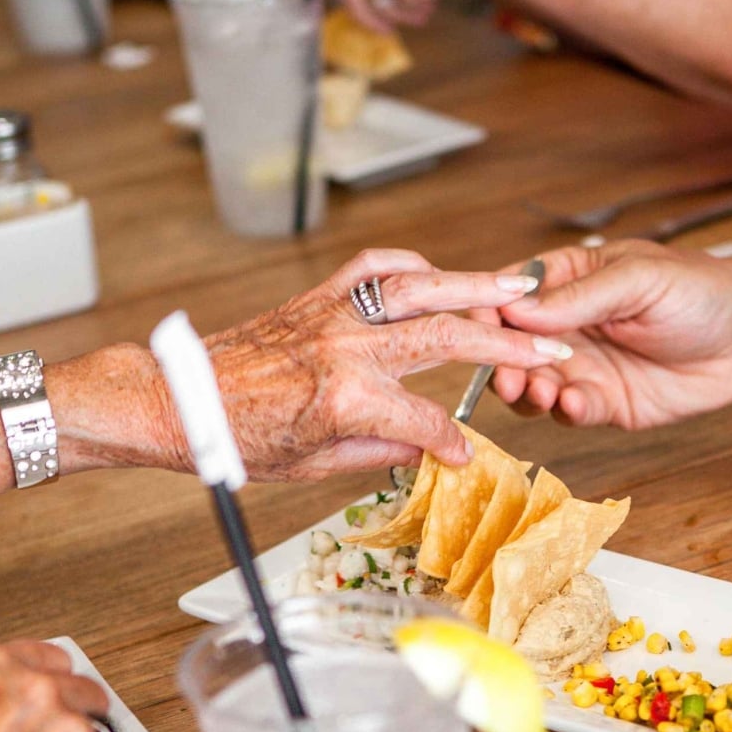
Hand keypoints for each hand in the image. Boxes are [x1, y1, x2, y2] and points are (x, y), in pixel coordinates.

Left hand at [191, 248, 569, 480]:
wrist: (183, 398)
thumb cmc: (239, 439)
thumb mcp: (316, 465)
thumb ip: (382, 452)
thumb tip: (428, 450)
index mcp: (349, 399)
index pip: (429, 419)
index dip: (453, 442)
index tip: (462, 455)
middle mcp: (348, 348)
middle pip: (448, 338)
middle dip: (508, 345)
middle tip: (549, 349)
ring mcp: (334, 313)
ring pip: (422, 288)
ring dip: (477, 287)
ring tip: (519, 288)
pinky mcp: (318, 296)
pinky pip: (375, 266)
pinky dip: (411, 266)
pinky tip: (437, 275)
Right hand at [473, 240, 731, 428]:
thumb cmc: (700, 290)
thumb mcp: (639, 279)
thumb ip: (581, 297)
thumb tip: (518, 310)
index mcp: (567, 279)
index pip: (510, 294)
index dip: (490, 311)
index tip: (483, 327)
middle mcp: (567, 326)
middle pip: (510, 347)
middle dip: (502, 362)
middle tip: (508, 375)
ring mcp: (583, 366)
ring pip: (532, 385)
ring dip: (528, 392)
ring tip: (541, 392)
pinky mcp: (605, 403)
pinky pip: (571, 412)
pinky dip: (566, 411)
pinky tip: (577, 404)